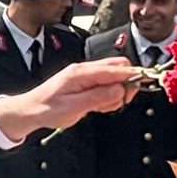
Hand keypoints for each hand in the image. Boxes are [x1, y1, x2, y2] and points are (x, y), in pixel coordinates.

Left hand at [0, 59, 137, 140]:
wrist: (30, 110)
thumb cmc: (47, 109)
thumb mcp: (73, 108)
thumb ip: (98, 98)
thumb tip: (120, 90)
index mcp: (81, 73)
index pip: (115, 68)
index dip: (133, 75)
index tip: (147, 82)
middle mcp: (85, 70)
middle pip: (118, 66)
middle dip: (126, 83)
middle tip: (121, 102)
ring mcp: (85, 75)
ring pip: (113, 76)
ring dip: (116, 92)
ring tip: (102, 108)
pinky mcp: (85, 83)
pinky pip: (105, 84)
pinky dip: (108, 95)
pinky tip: (98, 106)